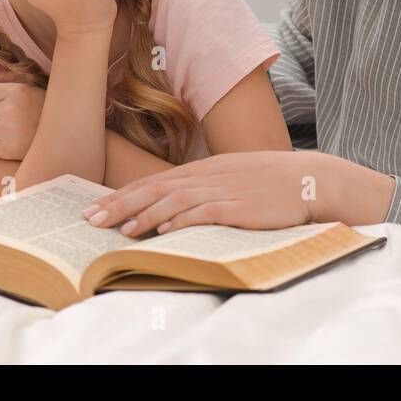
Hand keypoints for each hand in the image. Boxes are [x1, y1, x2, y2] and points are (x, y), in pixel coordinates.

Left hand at [81, 151, 329, 236]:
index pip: (155, 182)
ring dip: (145, 215)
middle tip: (91, 220)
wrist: (310, 179)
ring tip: (120, 230)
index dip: (123, 195)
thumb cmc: (271, 182)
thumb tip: (171, 209)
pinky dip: (183, 221)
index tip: (95, 208)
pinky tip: (164, 231)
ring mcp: (224, 190)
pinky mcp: (240, 207)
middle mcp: (209, 176)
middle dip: (120, 205)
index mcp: (205, 169)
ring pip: (175, 200)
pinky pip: (205, 213)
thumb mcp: (233, 177)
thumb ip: (204, 188)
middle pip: (156, 189)